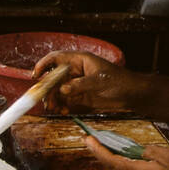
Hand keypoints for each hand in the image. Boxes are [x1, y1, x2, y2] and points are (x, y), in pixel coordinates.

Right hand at [31, 51, 147, 114]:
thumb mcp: (99, 81)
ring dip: (53, 100)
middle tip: (47, 101)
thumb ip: (80, 85)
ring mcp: (77, 84)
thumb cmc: (120, 81)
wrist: (132, 95)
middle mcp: (75, 71)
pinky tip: (63, 111)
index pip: (56, 58)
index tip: (36, 76)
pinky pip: (65, 100)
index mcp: (79, 60)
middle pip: (53, 78)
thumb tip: (62, 89)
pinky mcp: (80, 96)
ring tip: (55, 109)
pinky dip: (61, 106)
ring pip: (57, 91)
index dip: (43, 65)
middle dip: (48, 89)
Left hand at [84, 136, 168, 169]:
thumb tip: (141, 152)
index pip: (112, 160)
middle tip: (93, 138)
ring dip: (116, 157)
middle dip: (102, 152)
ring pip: (123, 169)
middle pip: (114, 165)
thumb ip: (150, 151)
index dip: (97, 149)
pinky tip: (132, 155)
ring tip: (111, 144)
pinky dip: (127, 162)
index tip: (86, 139)